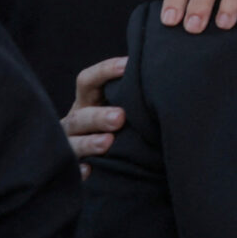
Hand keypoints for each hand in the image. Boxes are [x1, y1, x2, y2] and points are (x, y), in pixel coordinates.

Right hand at [61, 55, 126, 176]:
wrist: (116, 155)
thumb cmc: (123, 120)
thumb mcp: (123, 102)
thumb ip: (133, 89)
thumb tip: (165, 68)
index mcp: (87, 100)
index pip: (87, 81)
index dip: (104, 71)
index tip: (128, 66)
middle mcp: (76, 121)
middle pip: (80, 116)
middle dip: (98, 116)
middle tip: (120, 117)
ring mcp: (71, 144)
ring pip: (72, 143)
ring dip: (89, 142)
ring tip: (108, 142)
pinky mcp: (73, 168)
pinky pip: (71, 170)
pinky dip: (79, 170)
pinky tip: (89, 171)